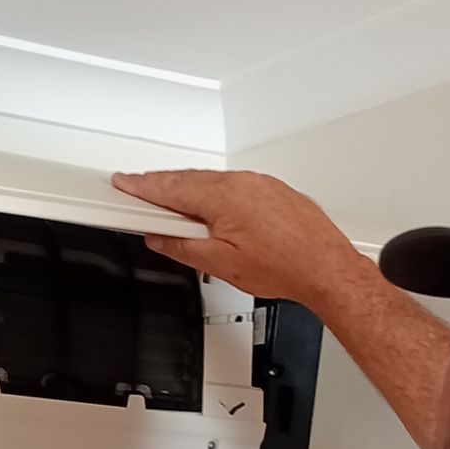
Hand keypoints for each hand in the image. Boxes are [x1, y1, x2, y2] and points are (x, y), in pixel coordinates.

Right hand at [112, 167, 339, 301]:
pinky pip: (233, 185)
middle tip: (138, 192)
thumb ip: (183, 247)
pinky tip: (210, 210)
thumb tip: (160, 238)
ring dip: (187, 191)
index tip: (123, 184)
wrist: (326, 268)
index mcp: (222, 197)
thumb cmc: (285, 266)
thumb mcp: (220, 265)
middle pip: (188, 180)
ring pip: (211, 182)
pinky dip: (213, 193)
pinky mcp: (272, 190)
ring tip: (172, 208)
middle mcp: (241, 182)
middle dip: (160, 186)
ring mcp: (259, 184)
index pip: (168, 188)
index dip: (140, 187)